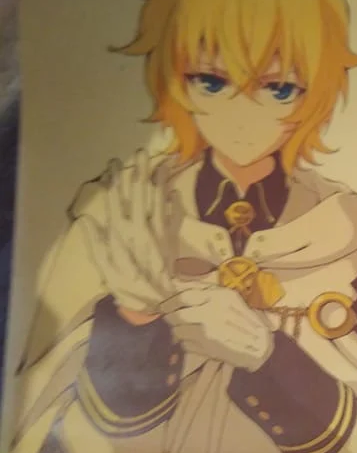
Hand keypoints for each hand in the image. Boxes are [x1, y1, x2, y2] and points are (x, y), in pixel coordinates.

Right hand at [80, 151, 172, 315]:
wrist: (159, 300)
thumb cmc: (127, 285)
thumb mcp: (105, 267)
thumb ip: (96, 242)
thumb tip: (85, 219)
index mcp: (121, 232)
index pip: (117, 199)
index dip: (116, 180)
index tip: (114, 163)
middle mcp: (141, 226)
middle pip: (140, 193)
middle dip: (140, 171)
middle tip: (141, 151)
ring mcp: (159, 230)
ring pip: (158, 199)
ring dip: (160, 179)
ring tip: (162, 161)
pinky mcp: (172, 238)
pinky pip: (173, 215)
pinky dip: (174, 202)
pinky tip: (175, 190)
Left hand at [159, 283, 273, 371]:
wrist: (259, 346)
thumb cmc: (246, 319)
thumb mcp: (230, 298)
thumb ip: (206, 290)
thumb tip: (177, 283)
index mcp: (217, 297)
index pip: (184, 297)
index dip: (170, 301)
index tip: (164, 305)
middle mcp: (209, 313)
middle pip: (177, 315)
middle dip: (170, 317)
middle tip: (170, 317)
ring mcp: (206, 332)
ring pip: (178, 331)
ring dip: (178, 331)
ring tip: (185, 329)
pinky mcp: (205, 349)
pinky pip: (185, 344)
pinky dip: (185, 343)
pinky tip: (195, 340)